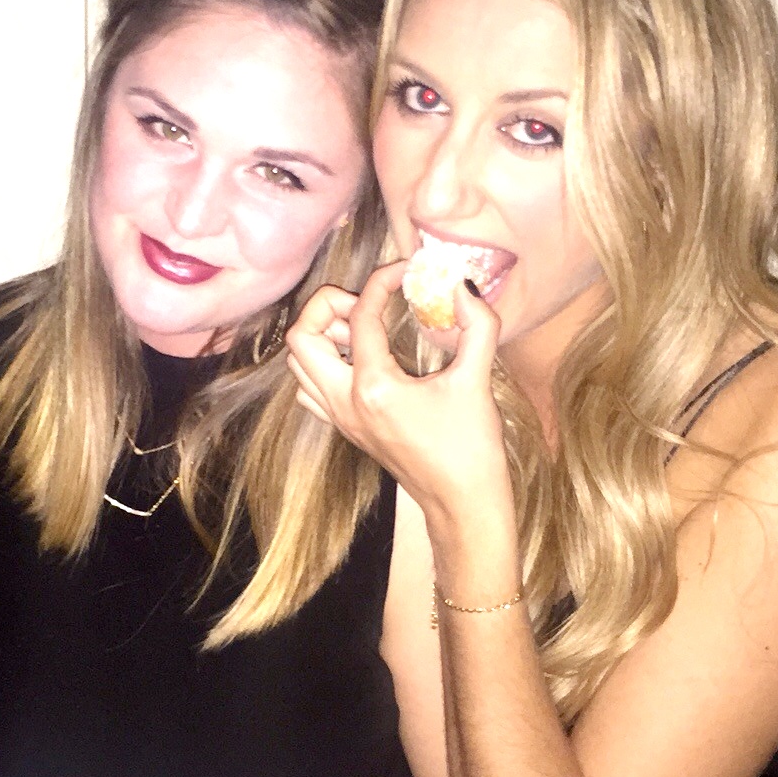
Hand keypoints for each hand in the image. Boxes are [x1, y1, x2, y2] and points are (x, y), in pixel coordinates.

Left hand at [285, 262, 510, 538]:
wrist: (461, 504)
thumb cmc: (472, 448)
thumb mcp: (478, 381)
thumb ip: (477, 325)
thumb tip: (462, 285)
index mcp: (374, 387)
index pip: (360, 315)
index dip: (382, 281)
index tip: (407, 272)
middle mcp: (345, 402)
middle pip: (301, 337)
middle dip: (327, 306)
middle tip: (367, 302)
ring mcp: (339, 418)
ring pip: (298, 363)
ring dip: (322, 335)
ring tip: (365, 327)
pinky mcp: (345, 429)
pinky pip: (309, 387)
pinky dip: (323, 363)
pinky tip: (360, 357)